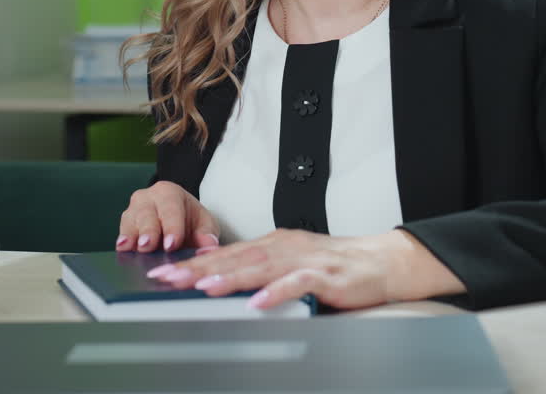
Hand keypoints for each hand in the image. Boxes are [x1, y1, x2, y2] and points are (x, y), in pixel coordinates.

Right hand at [116, 181, 220, 252]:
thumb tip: (209, 247)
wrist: (176, 218)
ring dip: (131, 236)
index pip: (171, 209)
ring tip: (129, 247)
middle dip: (148, 231)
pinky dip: (123, 242)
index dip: (172, 227)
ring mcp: (133, 211)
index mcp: (169, 193)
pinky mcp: (124, 225)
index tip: (172, 244)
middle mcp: (147, 198)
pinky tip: (121, 249)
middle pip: (146, 214)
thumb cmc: (190, 220)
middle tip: (149, 245)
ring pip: (130, 222)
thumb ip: (207, 234)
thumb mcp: (204, 224)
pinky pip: (122, 233)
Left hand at [146, 228, 465, 310]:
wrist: (382, 261)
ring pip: (260, 268)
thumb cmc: (336, 266)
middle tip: (167, 279)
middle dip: (198, 269)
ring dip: (229, 278)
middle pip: (235, 258)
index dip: (193, 262)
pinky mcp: (326, 275)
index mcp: (274, 243)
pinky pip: (297, 284)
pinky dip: (276, 293)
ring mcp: (304, 259)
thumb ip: (261, 269)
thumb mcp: (292, 262)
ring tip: (202, 288)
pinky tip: (257, 303)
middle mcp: (284, 247)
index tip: (163, 271)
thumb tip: (221, 278)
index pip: (226, 253)